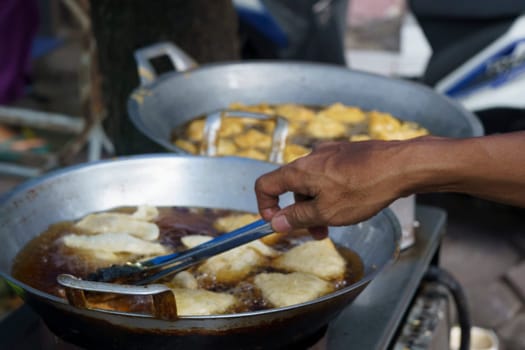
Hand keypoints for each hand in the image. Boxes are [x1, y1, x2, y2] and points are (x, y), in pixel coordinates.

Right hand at [255, 140, 412, 234]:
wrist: (400, 165)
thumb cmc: (364, 188)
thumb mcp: (326, 212)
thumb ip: (297, 218)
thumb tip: (276, 222)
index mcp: (299, 171)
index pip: (264, 185)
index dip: (265, 206)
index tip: (278, 223)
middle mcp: (310, 158)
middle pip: (291, 188)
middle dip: (299, 212)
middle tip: (317, 232)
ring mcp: (329, 154)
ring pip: (312, 183)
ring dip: (317, 205)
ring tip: (337, 222)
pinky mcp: (346, 154)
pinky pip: (328, 175)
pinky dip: (330, 193)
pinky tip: (351, 203)